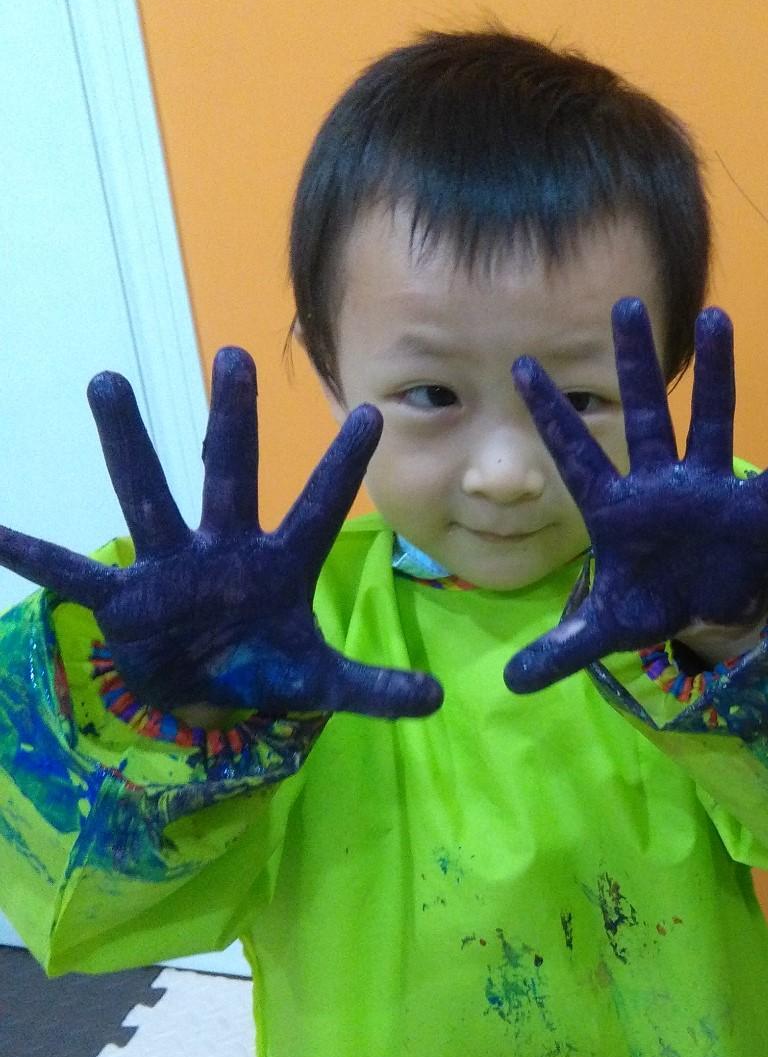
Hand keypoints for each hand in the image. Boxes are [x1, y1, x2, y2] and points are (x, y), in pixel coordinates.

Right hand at [0, 348, 442, 719]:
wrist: (206, 693)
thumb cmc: (263, 667)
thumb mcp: (319, 683)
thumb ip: (373, 688)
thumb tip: (439, 700)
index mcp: (279, 564)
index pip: (320, 508)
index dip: (342, 468)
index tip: (370, 415)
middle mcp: (223, 549)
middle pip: (230, 473)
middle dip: (231, 420)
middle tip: (233, 356)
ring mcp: (170, 567)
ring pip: (149, 494)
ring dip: (128, 442)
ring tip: (108, 380)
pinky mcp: (126, 600)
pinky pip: (74, 574)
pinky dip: (36, 557)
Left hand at [503, 297, 767, 692]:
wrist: (701, 612)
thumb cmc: (648, 603)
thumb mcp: (605, 631)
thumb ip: (562, 649)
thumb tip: (513, 686)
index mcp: (615, 507)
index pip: (576, 455)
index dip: (551, 415)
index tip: (520, 367)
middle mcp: (659, 483)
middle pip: (643, 417)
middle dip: (634, 367)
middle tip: (625, 308)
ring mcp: (708, 488)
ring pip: (710, 421)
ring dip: (716, 375)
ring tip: (720, 319)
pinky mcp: (752, 506)